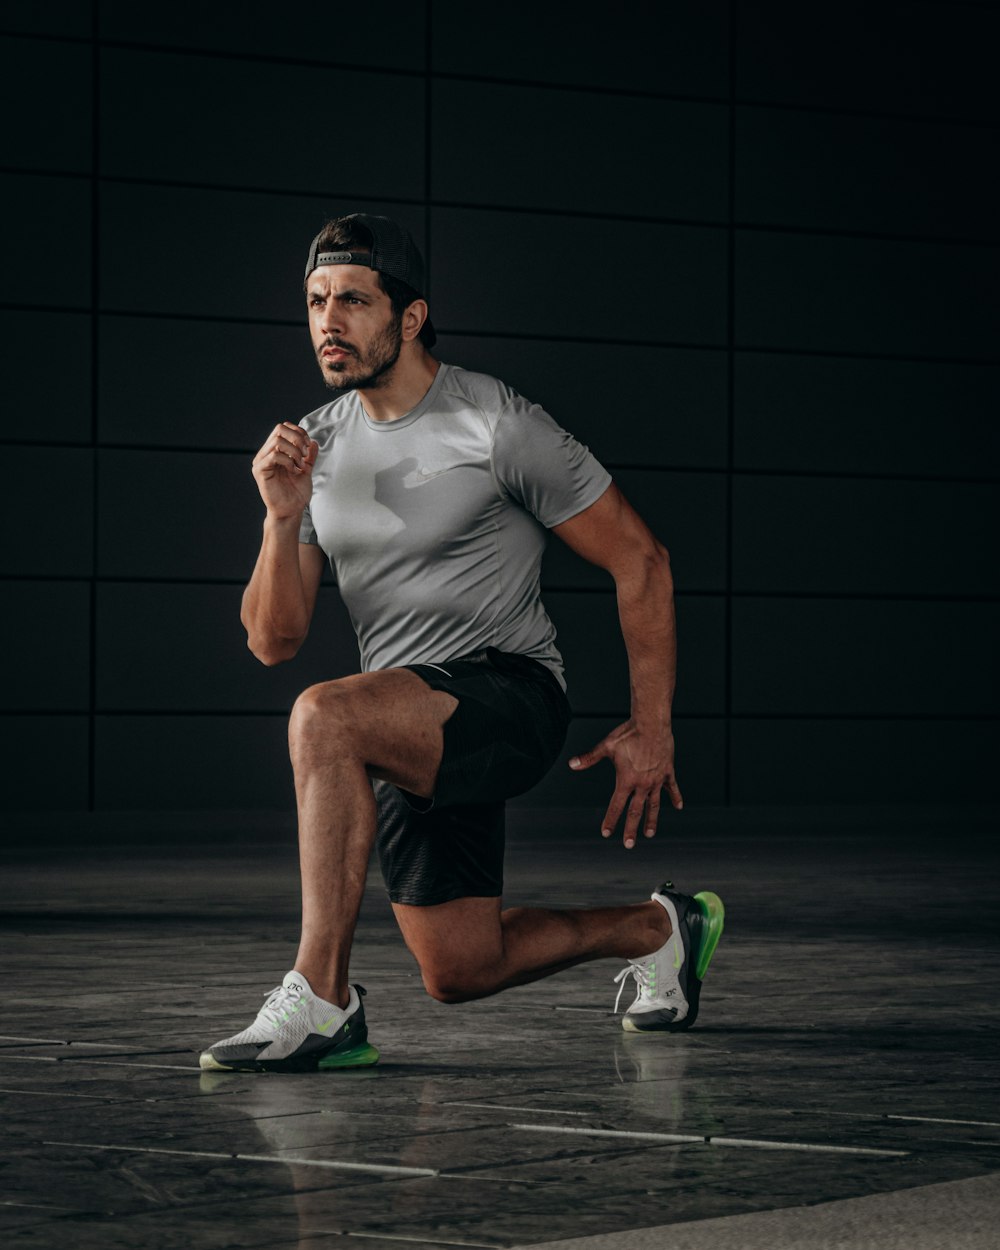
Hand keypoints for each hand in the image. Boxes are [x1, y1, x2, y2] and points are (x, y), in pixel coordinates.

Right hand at [251, 423, 318, 518]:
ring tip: (300, 466)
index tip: (308, 446)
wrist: (291, 510)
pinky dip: (288, 461)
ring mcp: (261, 461)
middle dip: (297, 439)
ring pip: (277, 441)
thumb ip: (309, 456)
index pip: (284, 428)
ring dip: (295, 452)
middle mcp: (266, 453)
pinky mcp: (259, 471)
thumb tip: (313, 442)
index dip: (299, 432)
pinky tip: (294, 471)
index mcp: (275, 450)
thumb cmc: (296, 492)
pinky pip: (274, 456)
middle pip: (279, 429)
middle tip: (305, 455)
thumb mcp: (306, 469)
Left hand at [569, 720, 682, 848]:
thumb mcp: (606, 746)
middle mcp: (642, 784)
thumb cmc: (628, 733)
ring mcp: (656, 779)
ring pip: (654, 805)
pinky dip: (675, 797)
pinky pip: (672, 788)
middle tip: (628, 845)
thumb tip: (571, 764)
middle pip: (635, 811)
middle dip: (631, 829)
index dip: (610, 820)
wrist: (652, 723)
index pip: (616, 805)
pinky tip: (678, 807)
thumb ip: (589, 758)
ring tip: (649, 833)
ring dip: (651, 820)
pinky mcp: (668, 772)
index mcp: (626, 780)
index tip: (605, 833)